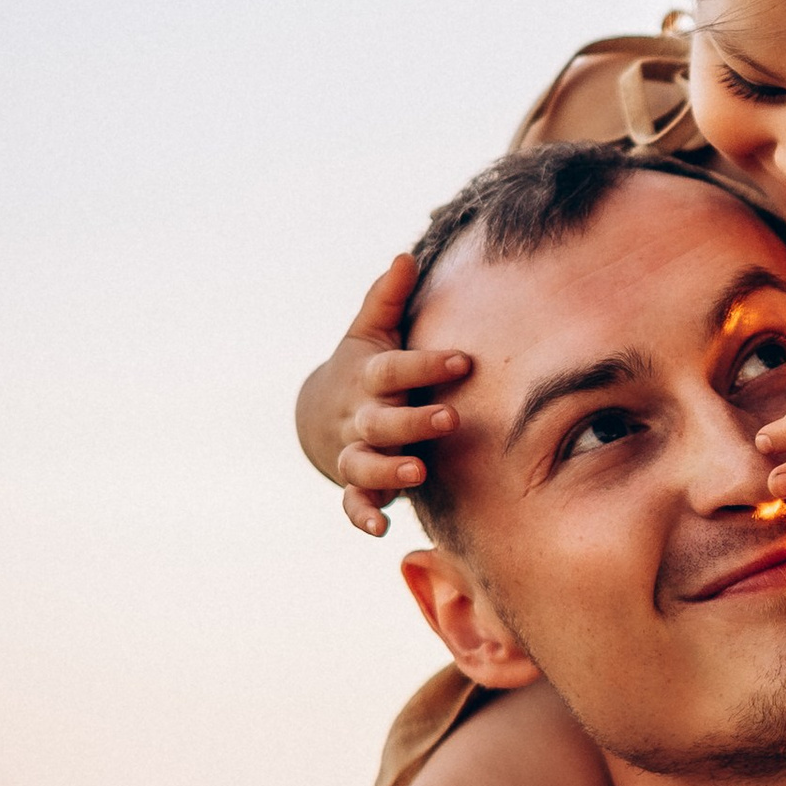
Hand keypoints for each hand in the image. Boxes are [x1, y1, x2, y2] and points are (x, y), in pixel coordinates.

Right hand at [296, 256, 474, 537]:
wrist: (321, 411)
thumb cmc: (363, 367)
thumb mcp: (369, 330)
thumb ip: (387, 298)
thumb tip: (405, 256)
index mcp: (369, 378)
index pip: (395, 369)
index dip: (426, 365)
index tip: (465, 360)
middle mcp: (359, 418)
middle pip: (381, 421)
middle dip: (413, 422)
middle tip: (450, 419)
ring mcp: (353, 452)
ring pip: (365, 465)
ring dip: (389, 471)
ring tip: (419, 472)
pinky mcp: (354, 484)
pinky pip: (353, 505)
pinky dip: (364, 517)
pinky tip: (384, 530)